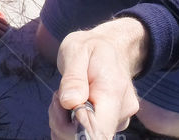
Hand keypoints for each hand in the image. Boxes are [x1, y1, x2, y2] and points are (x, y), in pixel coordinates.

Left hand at [48, 18, 144, 138]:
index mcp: (113, 92)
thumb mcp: (76, 50)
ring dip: (64, 123)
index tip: (64, 107)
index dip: (76, 130)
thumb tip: (70, 103)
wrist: (110, 47)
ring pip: (84, 138)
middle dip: (63, 123)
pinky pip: (85, 136)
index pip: (99, 130)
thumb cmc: (91, 47)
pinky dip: (69, 126)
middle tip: (57, 95)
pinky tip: (70, 106)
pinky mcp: (112, 124)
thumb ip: (73, 77)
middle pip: (88, 137)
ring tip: (65, 95)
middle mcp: (121, 111)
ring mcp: (119, 120)